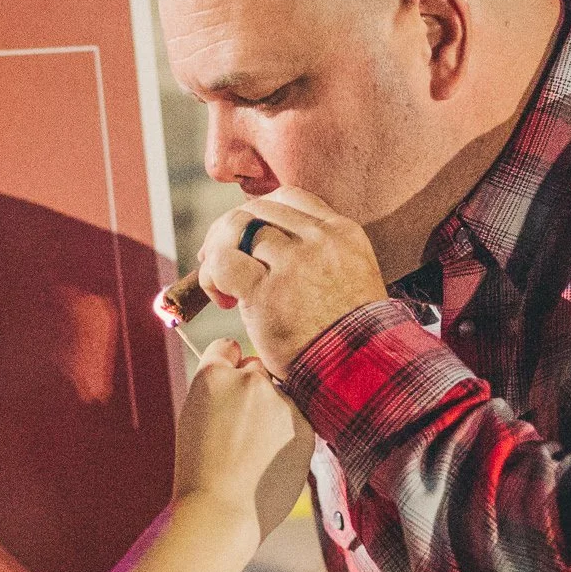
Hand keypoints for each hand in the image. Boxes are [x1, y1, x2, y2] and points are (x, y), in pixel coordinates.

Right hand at [173, 338, 314, 539]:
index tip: (227, 386)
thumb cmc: (199, 472)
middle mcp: (250, 379)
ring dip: (273, 413)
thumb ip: (220, 391)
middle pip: (257, 369)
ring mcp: (280, 402)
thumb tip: (248, 377)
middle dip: (252, 388)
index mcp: (213, 375)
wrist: (220, 511)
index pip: (227, 347)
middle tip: (239, 427)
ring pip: (280, 396)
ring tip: (252, 452)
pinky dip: (288, 435)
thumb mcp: (194, 417)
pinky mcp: (305, 426)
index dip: (227, 366)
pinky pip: (298, 420)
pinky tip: (269, 460)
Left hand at [196, 187, 388, 372]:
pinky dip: (211, 276)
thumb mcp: (350, 279)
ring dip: (217, 255)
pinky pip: (222, 262)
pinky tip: (223, 300)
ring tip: (222, 288)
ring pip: (237, 229)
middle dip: (228, 232)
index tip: (245, 241)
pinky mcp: (267, 290)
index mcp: (342, 232)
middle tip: (217, 262)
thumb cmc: (349, 336)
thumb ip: (318, 256)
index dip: (257, 215)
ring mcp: (293, 261)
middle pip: (256, 210)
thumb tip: (268, 246)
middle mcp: (318, 239)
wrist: (359, 371)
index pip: (287, 199)